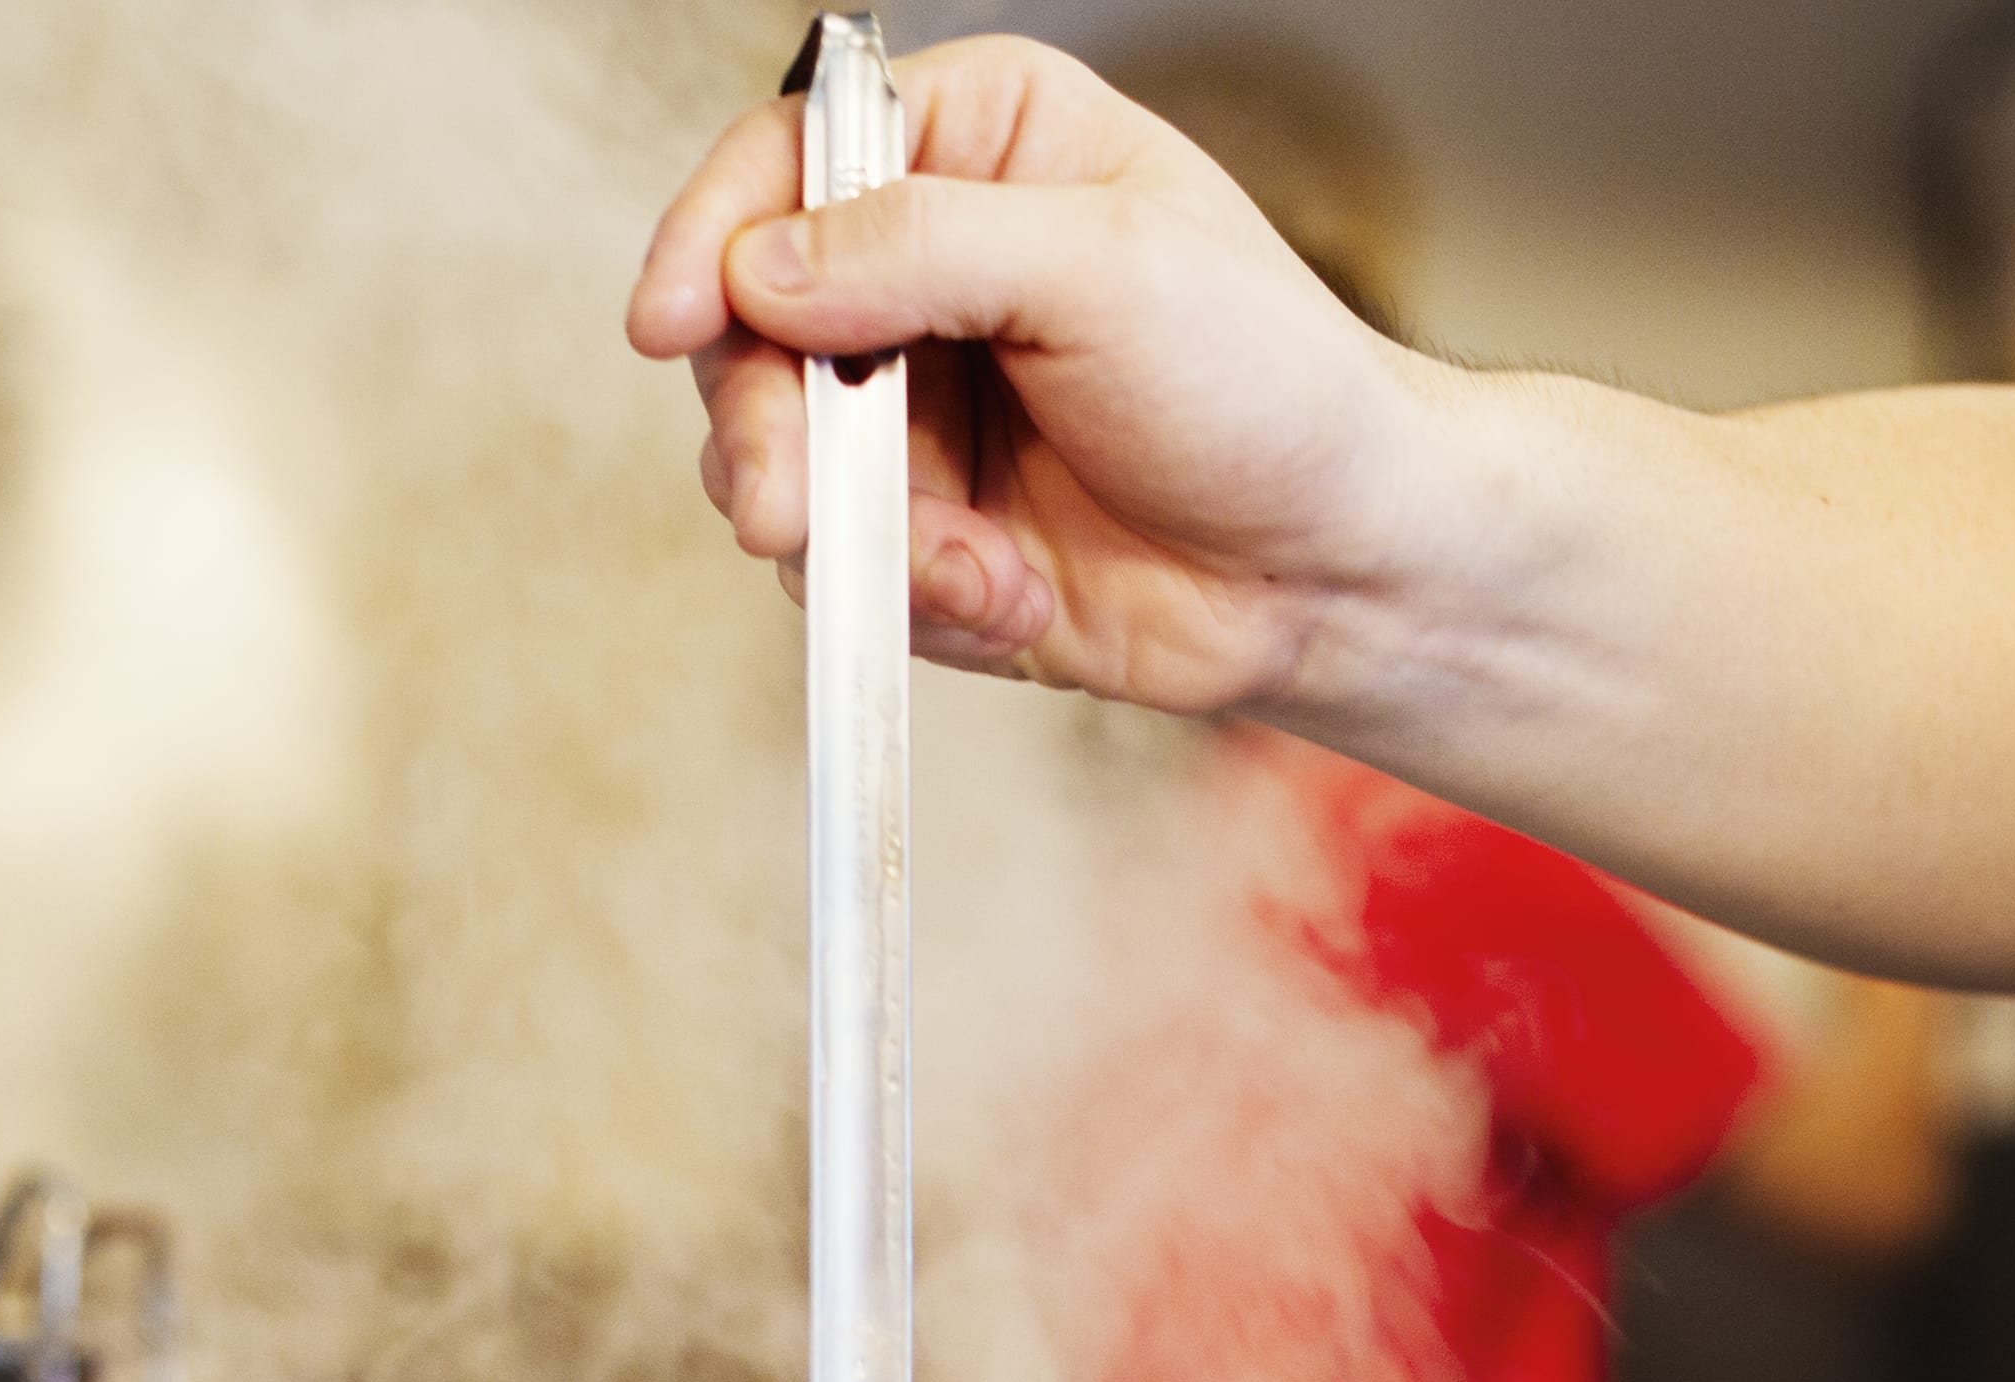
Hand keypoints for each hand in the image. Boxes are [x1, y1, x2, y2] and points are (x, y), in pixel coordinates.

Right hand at [623, 38, 1453, 707]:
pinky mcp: (929, 530)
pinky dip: (914, 599)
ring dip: (848, 534)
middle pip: (751, 325)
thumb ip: (921, 249)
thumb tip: (764, 269)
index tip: (670, 320)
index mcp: (978, 148)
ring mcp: (921, 408)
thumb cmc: (1271, 387)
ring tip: (957, 567)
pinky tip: (1012, 598)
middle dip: (771, 428)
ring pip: (780, 460)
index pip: (790, 157)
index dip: (711, 235)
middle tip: (791, 505)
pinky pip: (846, 570)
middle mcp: (930, 270)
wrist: (1344, 570)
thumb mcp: (1105, 270)